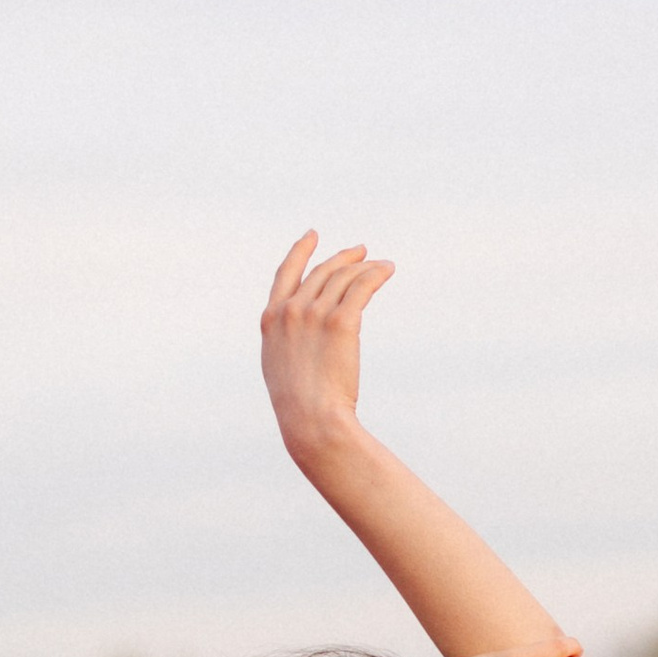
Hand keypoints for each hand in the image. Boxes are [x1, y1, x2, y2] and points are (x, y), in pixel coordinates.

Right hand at [261, 231, 393, 459]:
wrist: (310, 420)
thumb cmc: (299, 408)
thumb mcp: (280, 369)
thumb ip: (286, 343)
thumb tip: (300, 340)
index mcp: (271, 320)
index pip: (286, 273)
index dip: (300, 251)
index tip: (312, 236)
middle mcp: (290, 311)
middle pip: (321, 272)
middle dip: (342, 258)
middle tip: (361, 251)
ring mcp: (314, 315)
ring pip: (343, 277)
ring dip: (364, 266)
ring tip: (381, 265)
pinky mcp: (340, 322)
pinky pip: (361, 287)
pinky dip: (375, 274)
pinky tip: (386, 270)